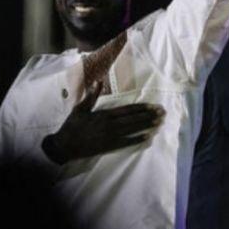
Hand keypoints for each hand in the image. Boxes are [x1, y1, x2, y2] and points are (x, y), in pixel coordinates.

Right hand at [42, 82, 164, 164]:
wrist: (65, 145)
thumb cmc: (72, 125)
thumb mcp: (80, 108)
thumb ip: (91, 96)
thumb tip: (98, 81)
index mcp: (103, 114)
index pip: (127, 110)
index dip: (141, 108)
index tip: (153, 106)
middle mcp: (109, 125)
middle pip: (133, 120)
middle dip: (148, 116)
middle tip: (162, 113)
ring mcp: (110, 137)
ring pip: (132, 130)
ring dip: (146, 126)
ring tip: (158, 123)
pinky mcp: (109, 147)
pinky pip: (126, 143)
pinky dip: (136, 140)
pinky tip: (147, 137)